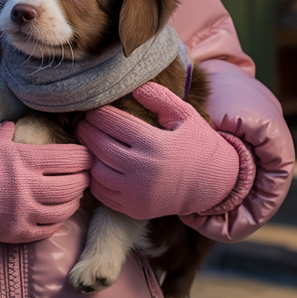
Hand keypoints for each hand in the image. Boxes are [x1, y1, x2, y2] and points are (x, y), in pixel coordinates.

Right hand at [0, 122, 91, 242]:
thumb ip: (11, 130)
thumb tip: (17, 120)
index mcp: (27, 161)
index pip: (69, 159)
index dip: (84, 157)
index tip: (89, 156)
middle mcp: (30, 187)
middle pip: (72, 185)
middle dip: (84, 179)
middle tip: (87, 175)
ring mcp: (25, 212)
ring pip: (64, 209)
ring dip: (75, 200)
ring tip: (76, 194)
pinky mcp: (18, 232)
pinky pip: (48, 229)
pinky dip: (59, 220)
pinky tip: (59, 213)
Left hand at [77, 82, 240, 219]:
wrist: (213, 185)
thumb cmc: (198, 144)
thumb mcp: (186, 116)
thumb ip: (161, 99)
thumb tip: (135, 88)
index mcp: (156, 144)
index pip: (114, 124)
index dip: (99, 114)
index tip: (94, 108)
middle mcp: (144, 171)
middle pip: (101, 147)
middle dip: (87, 131)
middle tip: (83, 122)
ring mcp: (138, 194)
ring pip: (97, 171)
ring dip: (90, 154)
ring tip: (89, 141)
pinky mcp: (135, 209)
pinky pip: (103, 193)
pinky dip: (95, 177)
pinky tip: (98, 163)